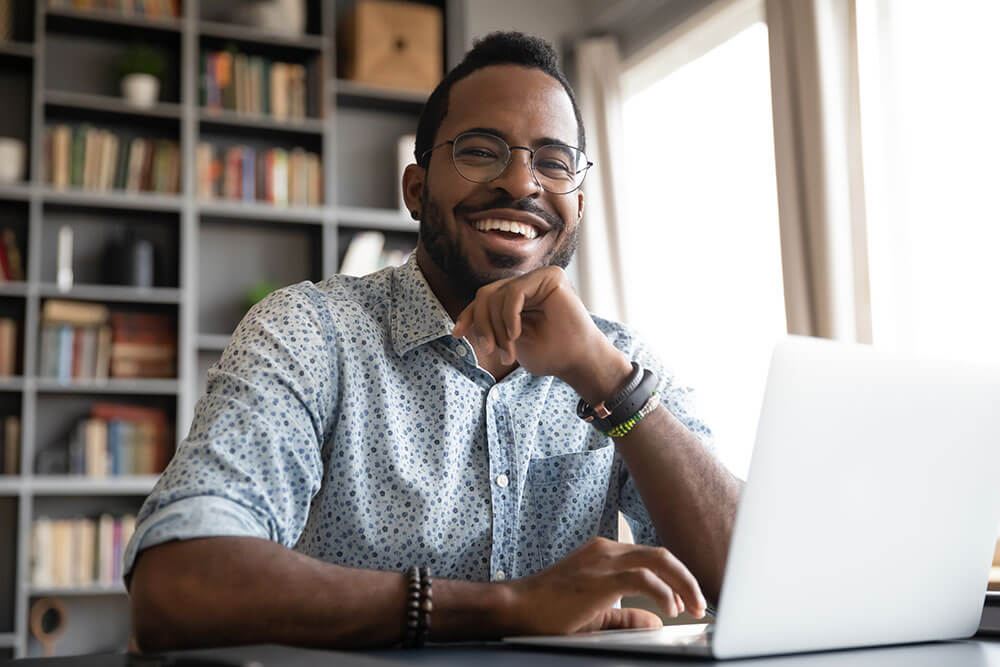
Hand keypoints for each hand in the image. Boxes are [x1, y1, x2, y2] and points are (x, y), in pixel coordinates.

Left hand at [451, 267, 630, 400]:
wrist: (578, 361)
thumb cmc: (549, 354)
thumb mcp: (509, 341)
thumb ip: (490, 326)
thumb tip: (461, 322)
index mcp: (517, 297)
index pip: (484, 299)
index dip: (468, 315)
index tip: (457, 334)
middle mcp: (527, 284)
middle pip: (485, 295)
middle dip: (482, 325)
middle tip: (491, 351)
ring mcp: (538, 277)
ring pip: (496, 295)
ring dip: (496, 329)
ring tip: (508, 352)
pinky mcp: (550, 276)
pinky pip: (513, 292)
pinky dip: (508, 316)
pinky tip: (515, 334)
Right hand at [501, 537, 706, 635]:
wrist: (517, 607)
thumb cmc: (548, 611)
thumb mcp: (595, 614)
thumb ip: (626, 616)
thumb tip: (655, 620)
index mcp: (605, 555)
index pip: (651, 558)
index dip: (676, 578)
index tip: (688, 600)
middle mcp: (607, 550)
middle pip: (661, 555)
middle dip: (686, 579)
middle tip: (699, 605)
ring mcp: (603, 560)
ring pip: (658, 560)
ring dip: (682, 584)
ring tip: (692, 607)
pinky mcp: (601, 577)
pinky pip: (643, 578)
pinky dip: (662, 593)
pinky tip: (670, 609)